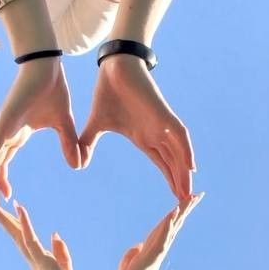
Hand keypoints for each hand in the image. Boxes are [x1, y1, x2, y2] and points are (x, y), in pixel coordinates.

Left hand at [0, 59, 79, 202]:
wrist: (47, 66)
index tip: (7, 196)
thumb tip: (78, 165)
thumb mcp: (64, 124)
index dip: (3, 179)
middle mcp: (7, 132)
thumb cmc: (52, 89)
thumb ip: (68, 143)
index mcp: (18, 133)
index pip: (5, 160)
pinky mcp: (5, 121)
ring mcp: (4, 127)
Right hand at [0, 199, 105, 269]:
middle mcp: (36, 265)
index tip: (4, 207)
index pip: (24, 240)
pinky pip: (32, 242)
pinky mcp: (46, 267)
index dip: (13, 223)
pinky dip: (26, 225)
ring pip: (17, 236)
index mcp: (42, 266)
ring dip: (3, 217)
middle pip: (15, 236)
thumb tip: (56, 236)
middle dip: (0, 218)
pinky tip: (19, 208)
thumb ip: (62, 257)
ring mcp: (39, 266)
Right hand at [78, 54, 195, 199]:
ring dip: (183, 171)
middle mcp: (156, 133)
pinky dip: (186, 149)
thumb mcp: (96, 125)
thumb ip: (89, 143)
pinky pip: (179, 133)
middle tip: (185, 202)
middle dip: (179, 181)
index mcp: (143, 137)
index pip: (162, 163)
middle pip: (173, 162)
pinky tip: (191, 166)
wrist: (114, 67)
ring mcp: (161, 123)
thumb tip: (77, 163)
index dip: (169, 179)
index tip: (175, 198)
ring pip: (178, 152)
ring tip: (187, 191)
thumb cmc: (109, 93)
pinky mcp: (163, 113)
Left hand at [94, 195, 202, 269]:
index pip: (160, 235)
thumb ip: (129, 262)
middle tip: (197, 195)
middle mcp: (151, 263)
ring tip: (189, 199)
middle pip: (169, 232)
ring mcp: (148, 266)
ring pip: (166, 236)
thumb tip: (136, 247)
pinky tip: (171, 217)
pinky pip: (156, 247)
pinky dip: (164, 232)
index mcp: (145, 263)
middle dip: (182, 212)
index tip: (183, 202)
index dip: (171, 218)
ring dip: (177, 217)